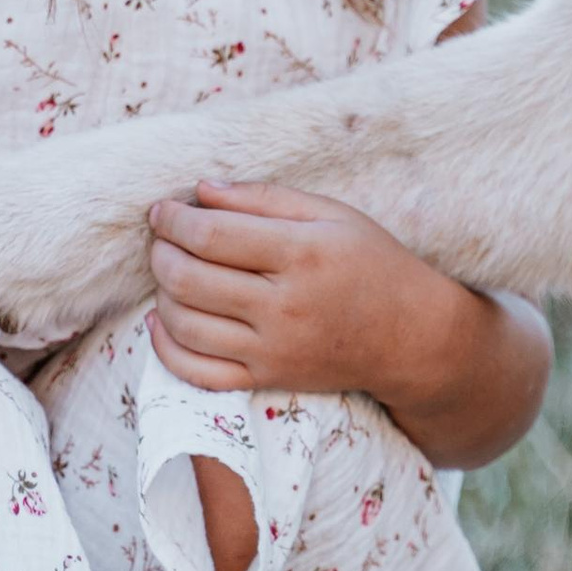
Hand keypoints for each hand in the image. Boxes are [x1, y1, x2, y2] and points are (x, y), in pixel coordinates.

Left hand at [146, 177, 552, 473]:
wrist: (409, 336)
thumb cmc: (371, 263)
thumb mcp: (330, 214)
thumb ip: (263, 198)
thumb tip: (201, 190)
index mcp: (301, 254)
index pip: (211, 236)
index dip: (173, 220)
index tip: (162, 209)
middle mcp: (284, 306)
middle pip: (189, 278)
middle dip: (161, 252)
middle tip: (162, 237)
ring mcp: (273, 350)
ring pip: (185, 323)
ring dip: (161, 291)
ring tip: (169, 270)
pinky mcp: (266, 380)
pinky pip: (196, 373)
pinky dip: (167, 346)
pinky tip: (164, 320)